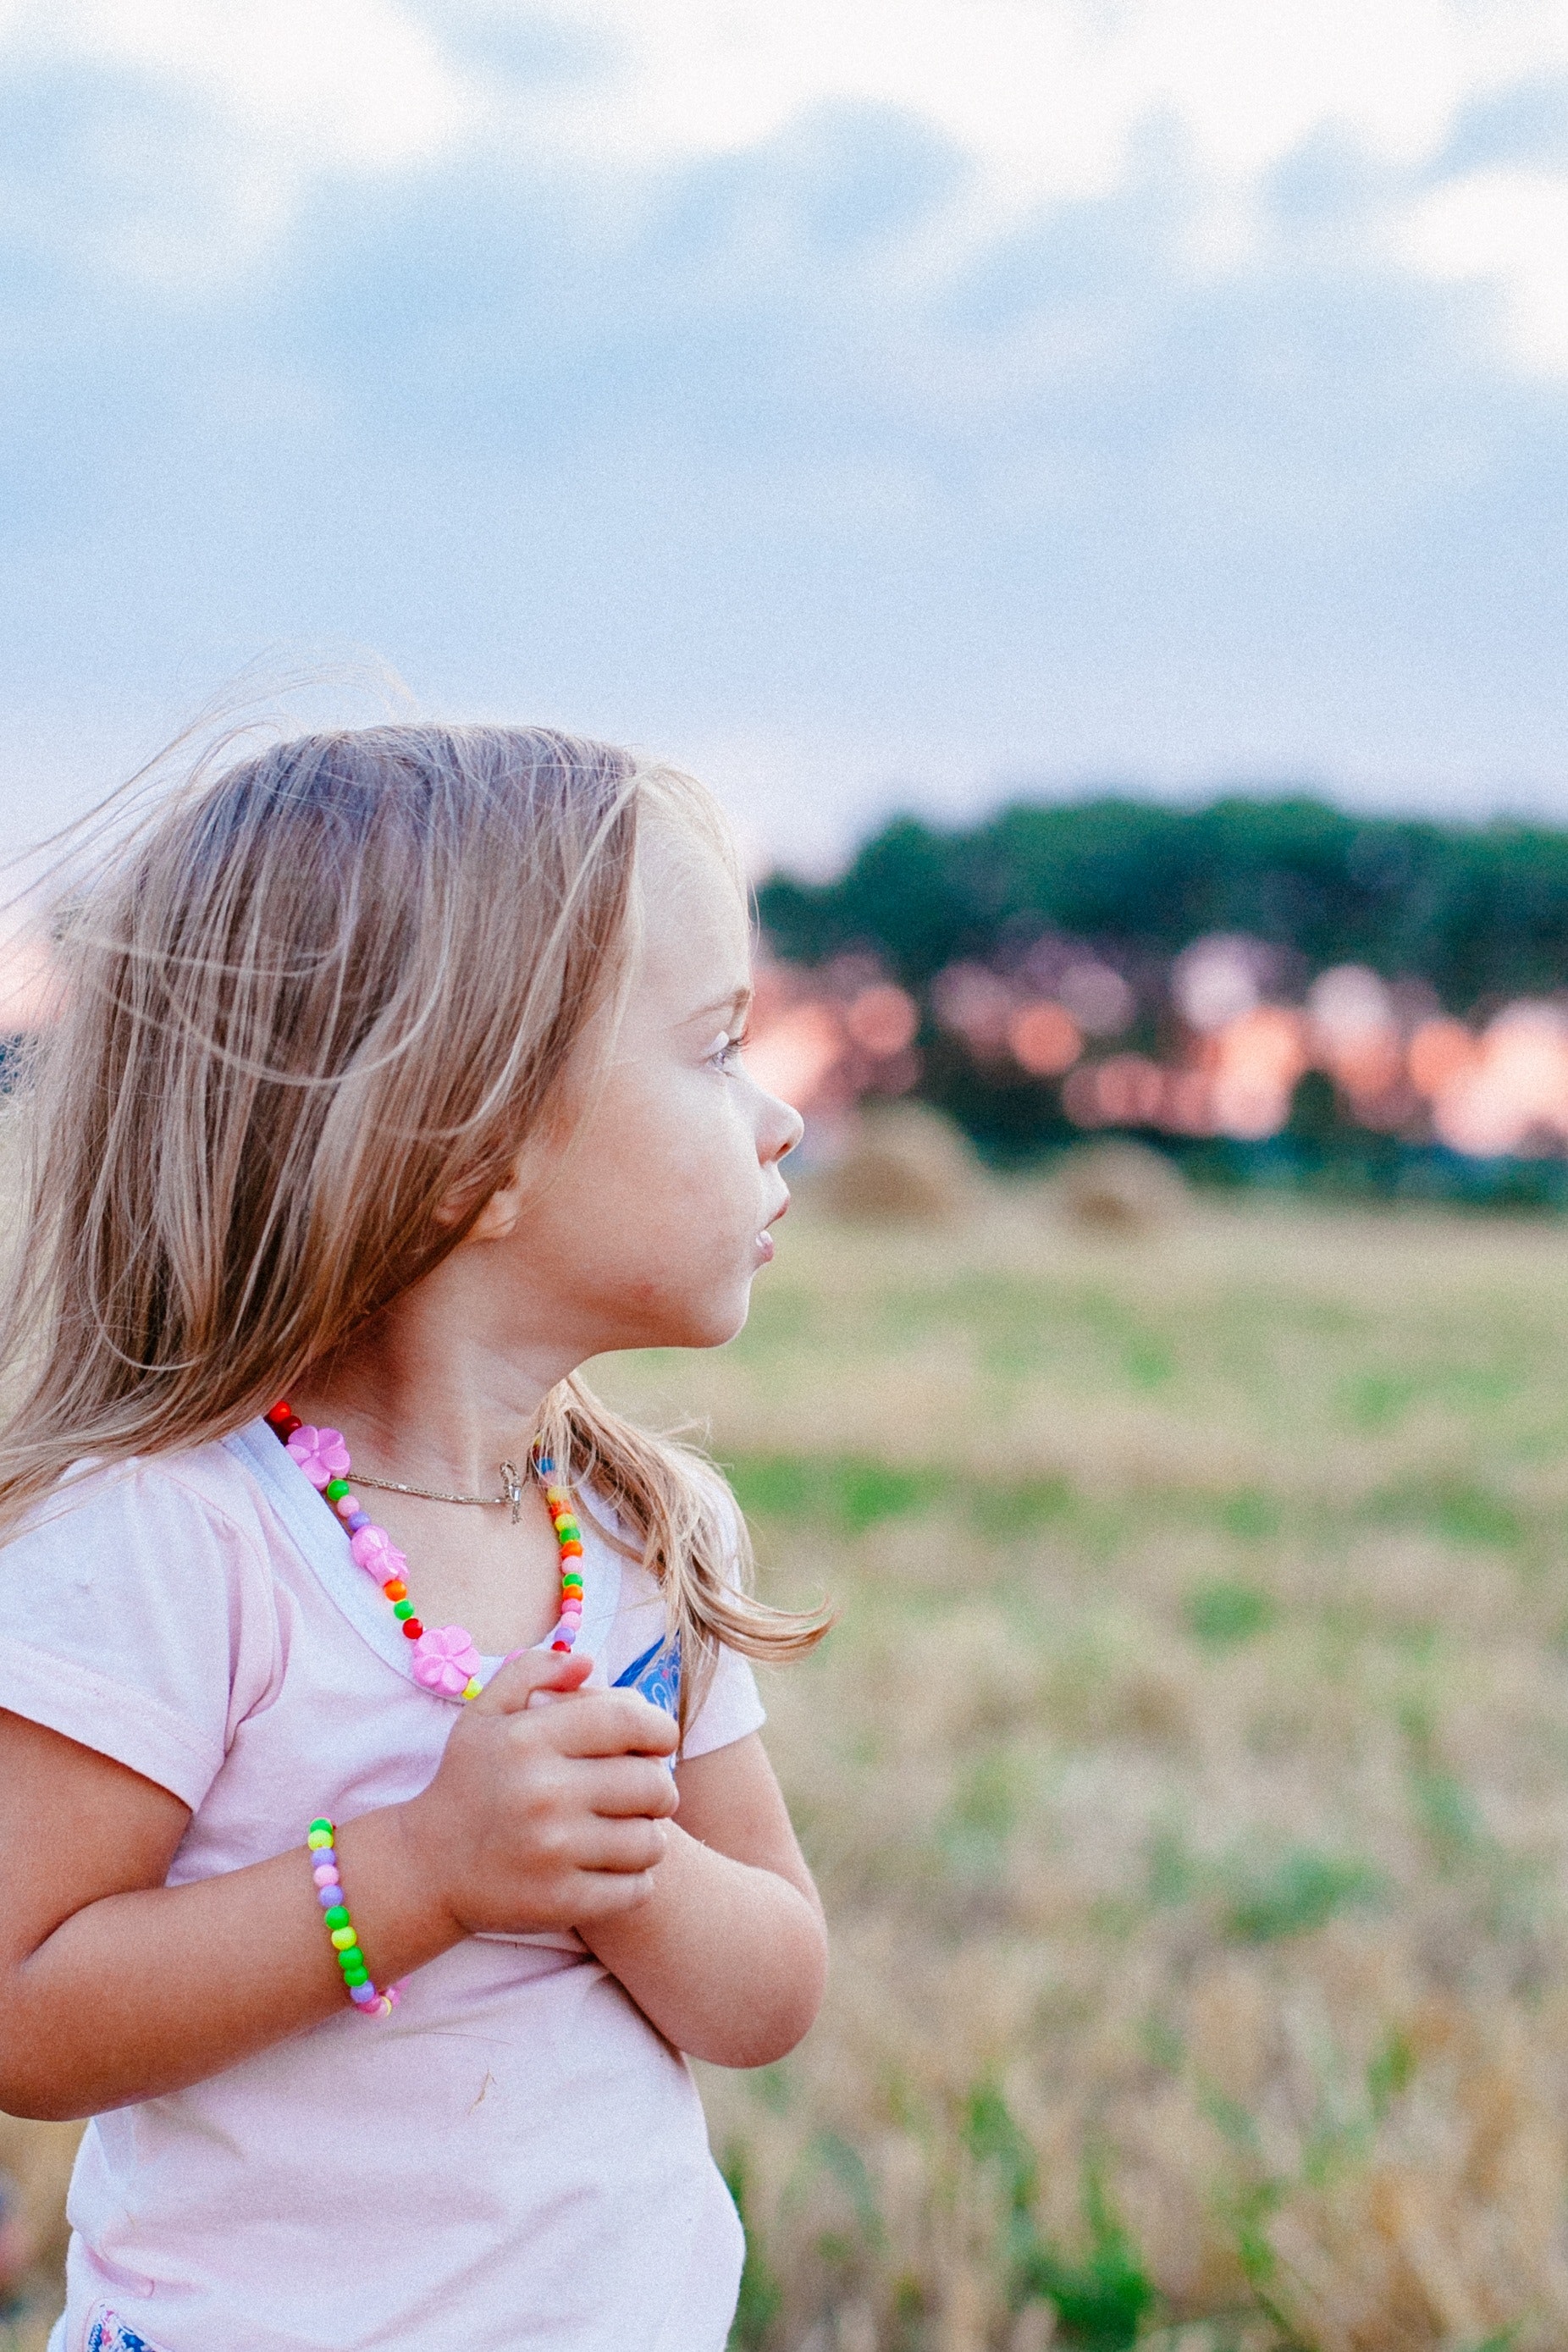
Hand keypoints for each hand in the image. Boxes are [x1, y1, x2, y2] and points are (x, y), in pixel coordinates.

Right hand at [398, 1649, 679, 1937]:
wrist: (424, 1868)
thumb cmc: (467, 1783)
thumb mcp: (484, 1714)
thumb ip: (533, 1671)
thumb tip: (586, 1662)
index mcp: (529, 1738)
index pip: (630, 1721)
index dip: (660, 1729)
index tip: (660, 1743)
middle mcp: (542, 1793)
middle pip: (652, 1784)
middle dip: (659, 1788)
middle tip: (644, 1793)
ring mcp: (552, 1852)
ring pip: (651, 1841)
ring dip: (648, 1836)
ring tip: (626, 1831)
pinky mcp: (560, 1901)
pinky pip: (637, 1888)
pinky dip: (634, 1879)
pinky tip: (612, 1868)